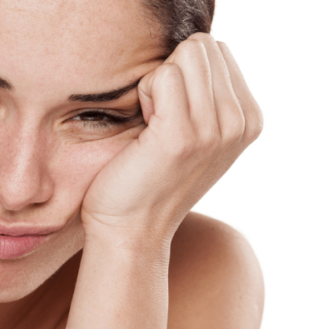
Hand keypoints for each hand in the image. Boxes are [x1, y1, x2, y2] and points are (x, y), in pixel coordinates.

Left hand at [81, 33, 262, 240]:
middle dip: (171, 74)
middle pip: (201, 48)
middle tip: (158, 119)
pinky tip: (143, 129)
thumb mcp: (195, 138)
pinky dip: (143, 95)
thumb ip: (207, 98)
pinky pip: (161, 76)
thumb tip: (195, 52)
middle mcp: (239, 123)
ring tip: (151, 126)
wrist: (131, 228)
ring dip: (155, 86)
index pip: (216, 52)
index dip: (183, 76)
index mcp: (247, 120)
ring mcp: (214, 130)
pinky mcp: (181, 134)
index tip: (173, 117)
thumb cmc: (150, 179)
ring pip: (182, 59)